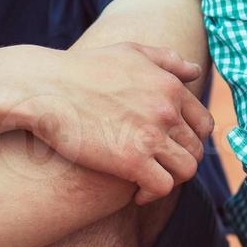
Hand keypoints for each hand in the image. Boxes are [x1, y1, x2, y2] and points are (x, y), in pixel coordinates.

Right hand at [9, 42, 213, 204]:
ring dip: (171, 178)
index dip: (191, 140)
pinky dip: (153, 194)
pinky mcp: (131, 162)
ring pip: (185, 170)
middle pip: (195, 148)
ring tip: (150, 181)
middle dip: (180, 160)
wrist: (44, 89)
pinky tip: (137, 194)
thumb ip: (166, 60)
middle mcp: (166, 111)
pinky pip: (162, 187)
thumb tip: (195, 72)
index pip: (203, 123)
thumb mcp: (128, 52)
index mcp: (169, 86)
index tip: (171, 148)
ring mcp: (151, 136)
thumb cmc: (81, 70)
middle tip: (158, 167)